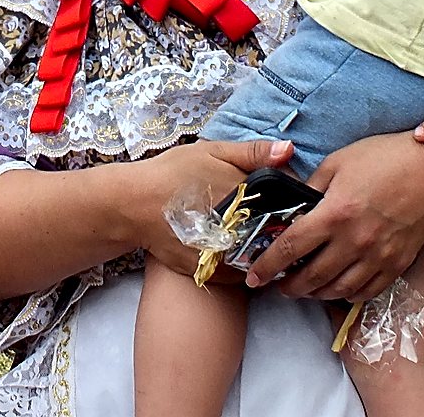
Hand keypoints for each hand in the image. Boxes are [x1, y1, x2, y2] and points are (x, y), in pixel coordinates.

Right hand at [118, 138, 294, 276]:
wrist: (133, 206)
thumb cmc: (172, 174)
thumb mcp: (212, 151)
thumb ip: (252, 152)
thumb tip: (290, 150)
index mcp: (247, 196)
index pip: (285, 203)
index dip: (290, 201)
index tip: (287, 199)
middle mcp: (241, 228)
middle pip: (276, 232)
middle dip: (277, 226)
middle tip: (267, 217)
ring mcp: (228, 254)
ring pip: (259, 255)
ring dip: (261, 247)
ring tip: (250, 234)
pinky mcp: (213, 273)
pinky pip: (240, 273)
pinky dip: (242, 264)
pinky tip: (232, 249)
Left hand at [243, 130, 423, 302]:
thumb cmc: (384, 158)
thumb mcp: (337, 162)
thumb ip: (311, 187)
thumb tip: (292, 205)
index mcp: (335, 213)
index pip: (290, 248)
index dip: (267, 266)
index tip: (254, 276)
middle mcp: (355, 240)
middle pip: (312, 277)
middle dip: (288, 286)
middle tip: (276, 286)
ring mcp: (378, 256)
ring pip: (338, 290)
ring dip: (315, 294)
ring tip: (303, 289)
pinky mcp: (398, 264)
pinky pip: (367, 291)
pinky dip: (347, 295)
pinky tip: (336, 288)